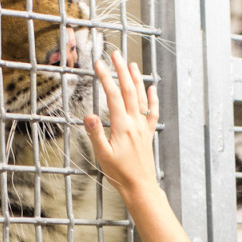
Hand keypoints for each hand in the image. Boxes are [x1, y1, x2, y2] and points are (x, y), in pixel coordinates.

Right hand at [83, 50, 158, 203]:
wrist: (140, 186)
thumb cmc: (120, 174)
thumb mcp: (102, 155)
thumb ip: (95, 134)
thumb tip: (88, 116)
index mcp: (122, 126)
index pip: (112, 95)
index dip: (105, 78)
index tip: (98, 64)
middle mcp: (134, 123)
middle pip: (128, 90)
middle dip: (121, 70)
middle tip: (115, 54)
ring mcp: (143, 127)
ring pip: (140, 97)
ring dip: (136, 79)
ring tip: (131, 64)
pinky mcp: (147, 134)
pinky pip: (152, 112)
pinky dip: (152, 98)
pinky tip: (151, 88)